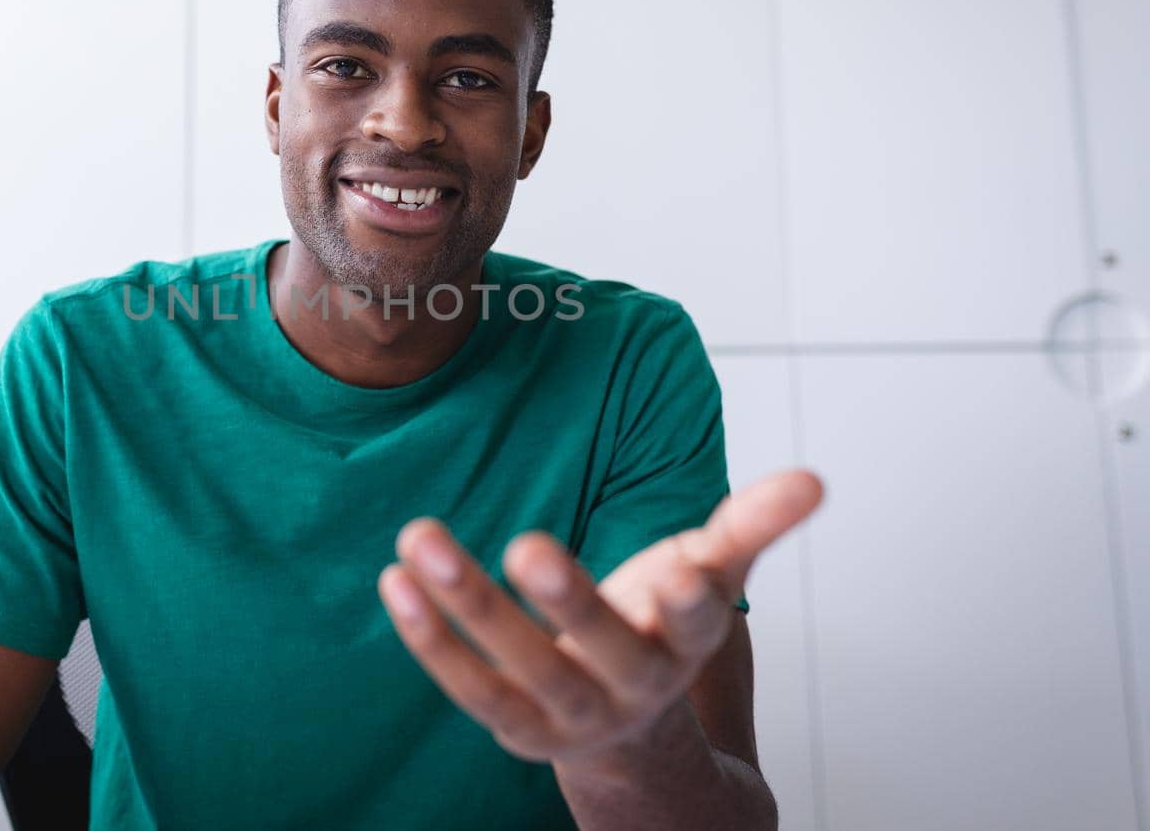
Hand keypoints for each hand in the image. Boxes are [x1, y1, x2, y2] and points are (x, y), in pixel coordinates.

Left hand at [376, 467, 823, 765]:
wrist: (633, 730)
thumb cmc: (663, 626)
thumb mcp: (709, 574)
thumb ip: (753, 525)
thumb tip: (814, 480)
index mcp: (685, 640)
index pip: (697, 621)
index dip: (692, 598)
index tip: (684, 569)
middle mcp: (633, 684)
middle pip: (602, 649)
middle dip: (570, 603)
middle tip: (529, 545)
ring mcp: (572, 713)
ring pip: (521, 668)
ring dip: (469, 606)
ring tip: (420, 539)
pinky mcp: (518, 726)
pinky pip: (468, 687)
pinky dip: (430, 639)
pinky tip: (395, 581)